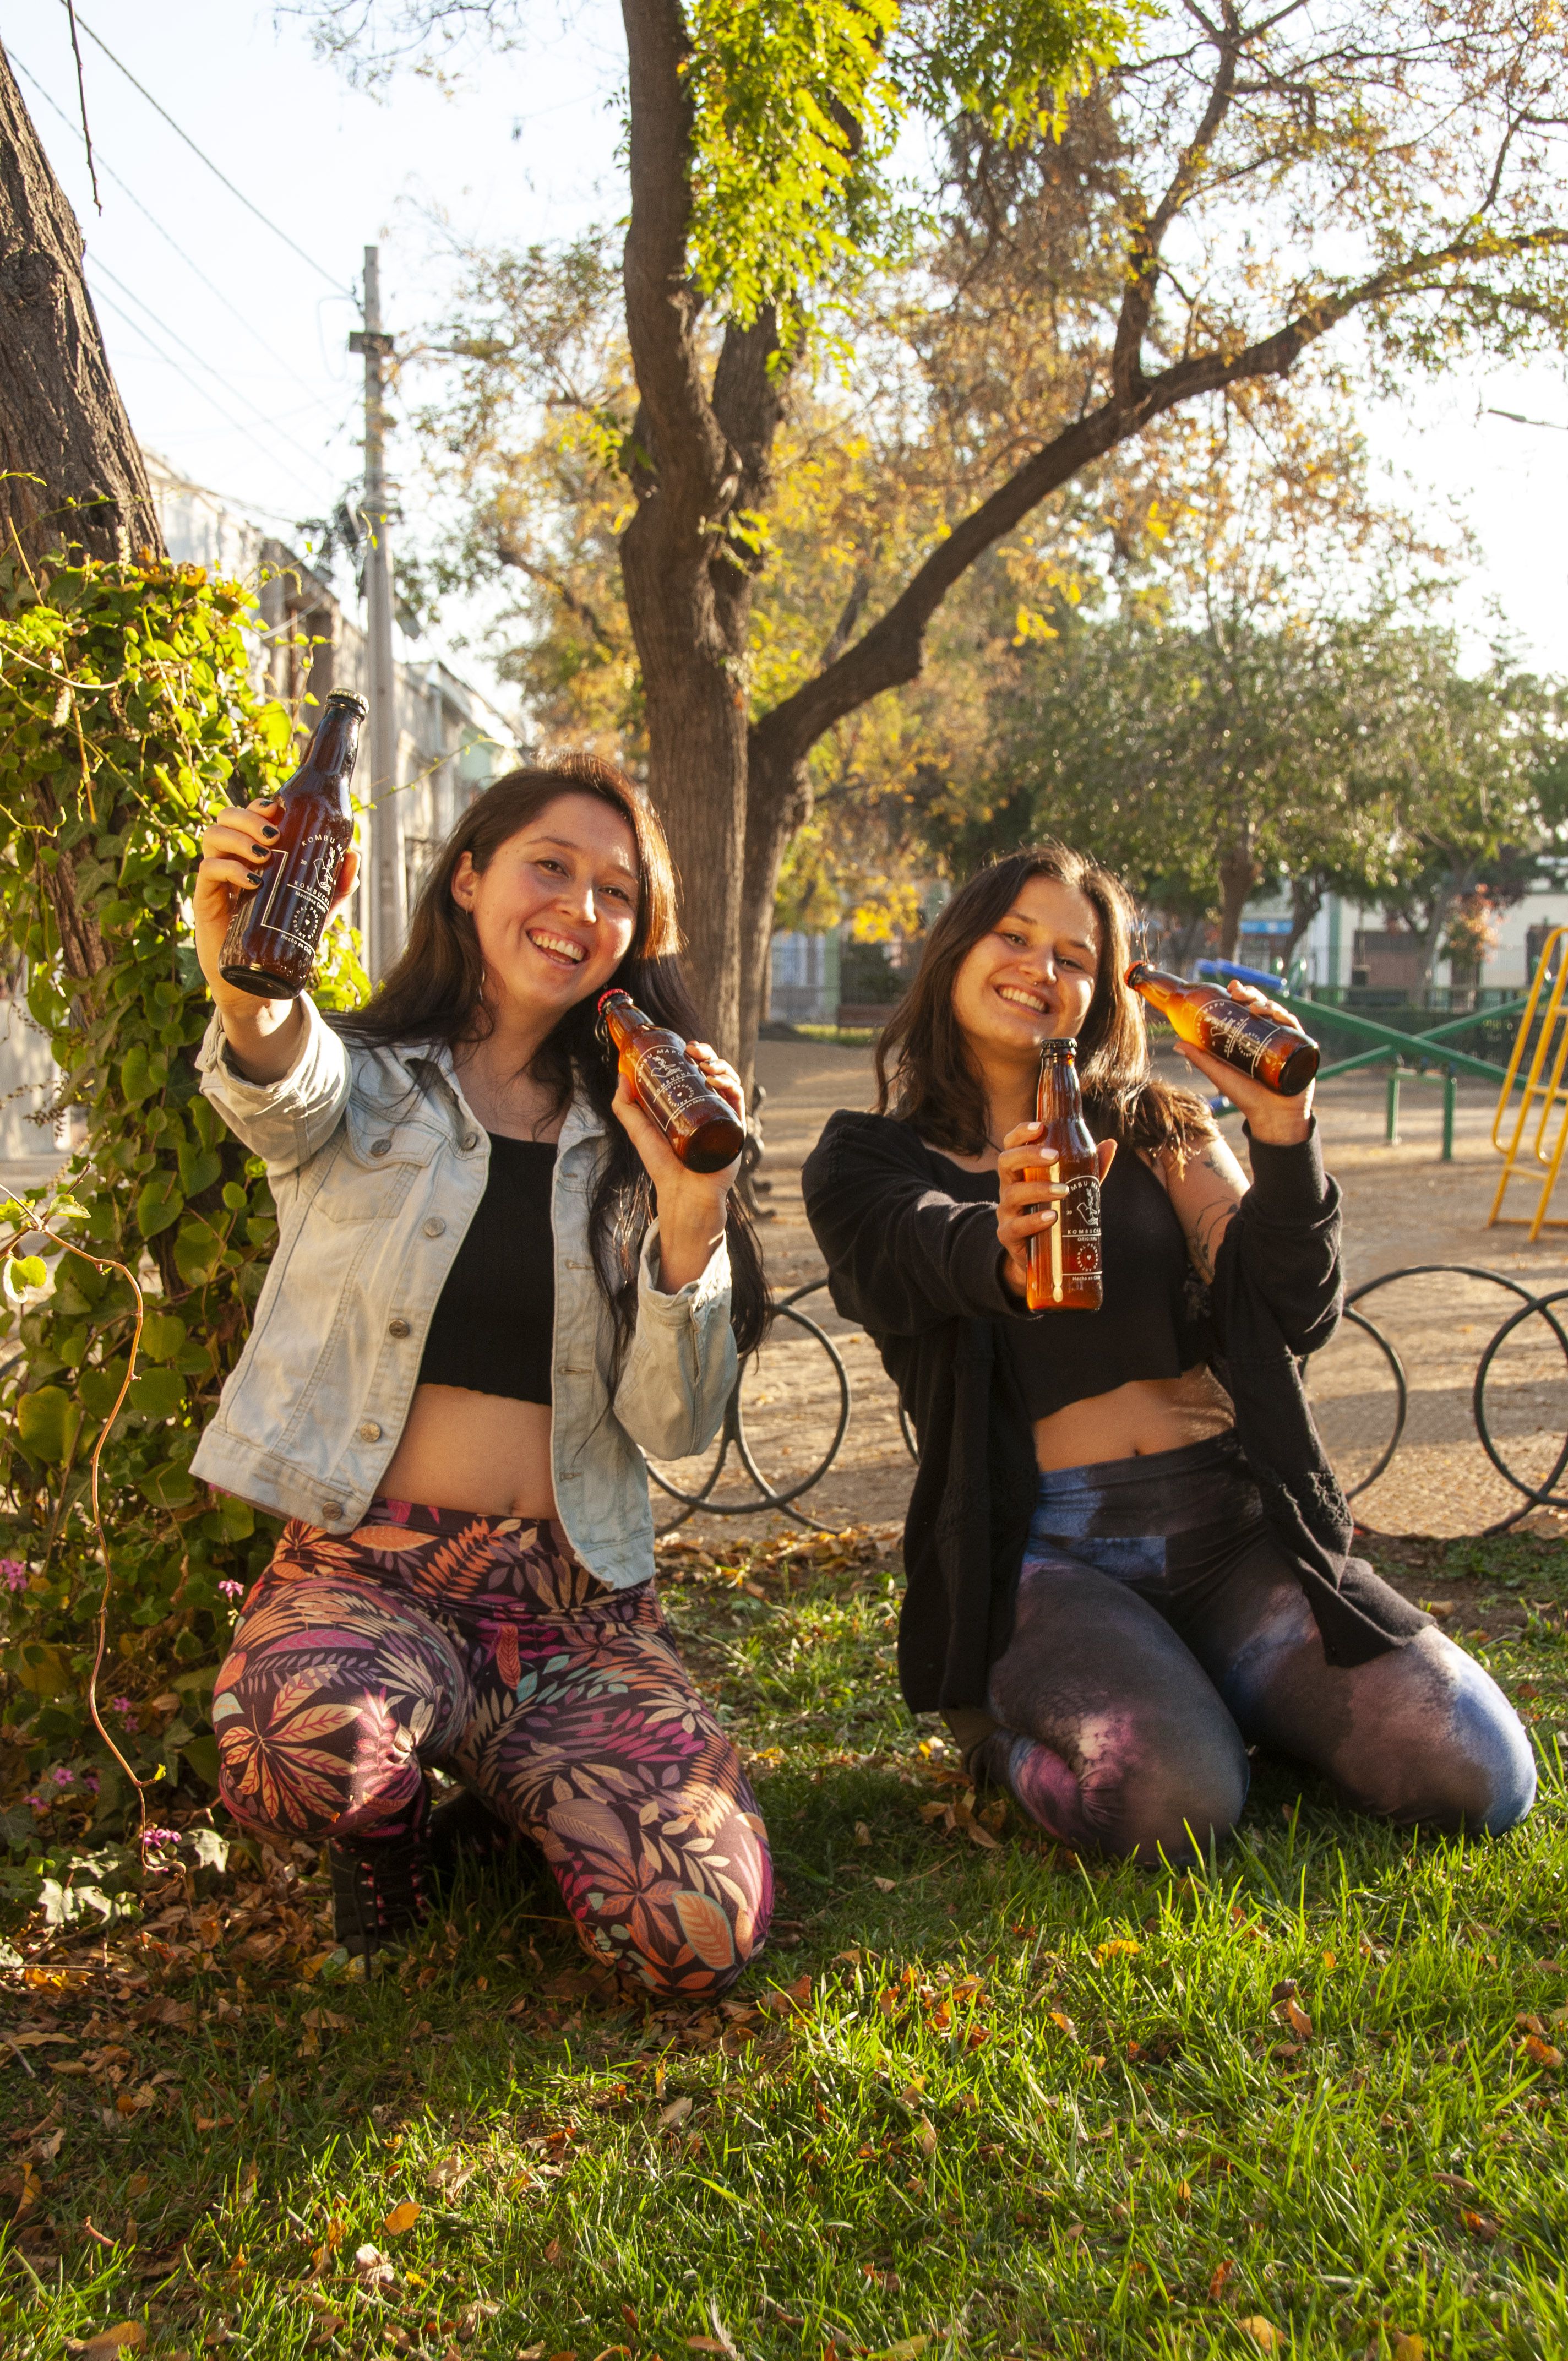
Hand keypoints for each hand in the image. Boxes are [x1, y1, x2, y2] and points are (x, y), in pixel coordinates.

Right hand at [193, 803, 359, 1002]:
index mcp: (253, 852)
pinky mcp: (204, 898)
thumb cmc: (283, 934)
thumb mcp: (316, 907)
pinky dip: (228, 868)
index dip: (260, 805)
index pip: (249, 815)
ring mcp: (216, 877)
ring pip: (213, 836)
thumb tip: (354, 855)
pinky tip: (252, 880)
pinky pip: (207, 869)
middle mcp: (231, 858)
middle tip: (274, 835)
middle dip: (249, 817)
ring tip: (264, 856)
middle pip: (227, 817)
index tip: (279, 809)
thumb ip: (336, 884)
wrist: (256, 979)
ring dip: (238, 838)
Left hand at [611, 1039, 741, 1292]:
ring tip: (704, 1063)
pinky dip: (730, 1085)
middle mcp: (710, 1109)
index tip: (685, 1046)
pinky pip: (738, 1101)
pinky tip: (714, 1079)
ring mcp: (724, 1118)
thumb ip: (625, 1106)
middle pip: (715, 1073)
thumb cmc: (662, 1166)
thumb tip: (620, 1075)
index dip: (695, 1055)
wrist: (682, 1192)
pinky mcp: (735, 1130)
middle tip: (694, 1050)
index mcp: (691, 1105)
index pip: (697, 1073)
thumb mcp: (639, 1131)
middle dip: (708, 1055)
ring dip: (720, 1065)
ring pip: (729, 1082)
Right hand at [995, 1122, 1116, 1300]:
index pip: (1012, 1145)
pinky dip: (1033, 1220)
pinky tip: (1051, 1216)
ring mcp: (1006, 1211)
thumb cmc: (1055, 1211)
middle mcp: (1009, 1187)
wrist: (1042, 1256)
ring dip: (1038, 1188)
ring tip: (1063, 1190)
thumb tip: (1110, 1144)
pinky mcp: (1008, 1236)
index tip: (1040, 1126)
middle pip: (1006, 1162)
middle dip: (1028, 1155)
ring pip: (1013, 1194)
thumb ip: (1089, 1168)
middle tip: (1054, 1155)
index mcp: (1021, 1171)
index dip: (1022, 1133)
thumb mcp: (1073, 1187)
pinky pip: (1015, 1226)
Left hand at [1172, 980, 1314, 1143]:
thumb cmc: (1246, 1096)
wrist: (1271, 1117)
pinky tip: (1276, 1016)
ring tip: (1253, 1007)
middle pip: (1262, 1007)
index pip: (1246, 1008)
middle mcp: (1269, 1035)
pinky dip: (1286, 1018)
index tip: (1230, 987)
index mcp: (1251, 1036)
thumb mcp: (1219, 1074)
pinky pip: (1295, 1028)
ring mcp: (1285, 1041)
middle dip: (1251, 994)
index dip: (1240, 994)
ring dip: (1267, 1003)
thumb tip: (1176, 1043)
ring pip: (1278, 1013)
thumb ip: (1201, 1059)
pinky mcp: (1301, 1049)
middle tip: (1238, 994)